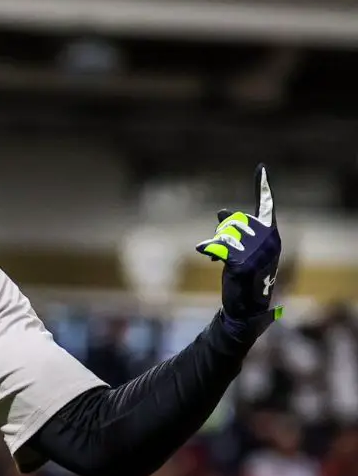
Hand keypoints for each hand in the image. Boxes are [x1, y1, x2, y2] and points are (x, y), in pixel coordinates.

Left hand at [195, 164, 282, 332]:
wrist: (245, 307)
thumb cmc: (243, 276)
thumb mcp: (242, 250)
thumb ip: (236, 230)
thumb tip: (221, 211)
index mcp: (272, 236)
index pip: (268, 208)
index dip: (262, 187)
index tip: (261, 168)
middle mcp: (269, 241)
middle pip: (236, 221)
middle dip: (224, 231)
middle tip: (218, 245)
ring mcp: (257, 252)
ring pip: (226, 233)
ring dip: (216, 243)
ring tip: (215, 256)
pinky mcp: (242, 263)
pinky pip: (220, 247)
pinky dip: (209, 247)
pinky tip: (203, 250)